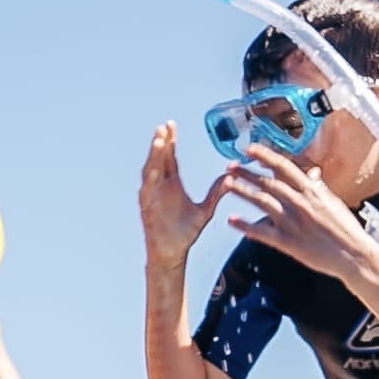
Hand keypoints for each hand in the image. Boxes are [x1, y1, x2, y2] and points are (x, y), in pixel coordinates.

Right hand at [138, 122, 231, 265]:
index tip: (170, 125)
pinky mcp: (147, 208)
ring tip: (158, 141)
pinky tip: (152, 170)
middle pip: (158, 159)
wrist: (172, 253)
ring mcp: (152, 196)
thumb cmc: (185, 233)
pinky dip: (149, 180)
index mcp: (172, 184)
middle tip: (164, 126)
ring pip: (150, 171)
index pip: (169, 157)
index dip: (169, 141)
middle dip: (160, 142)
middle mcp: (160, 186)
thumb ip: (216, 193)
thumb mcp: (205, 210)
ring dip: (153, 156)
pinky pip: (147, 191)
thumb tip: (231, 178)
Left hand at [223, 141, 378, 283]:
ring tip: (226, 184)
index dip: (265, 156)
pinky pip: (261, 232)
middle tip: (230, 166)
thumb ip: (318, 186)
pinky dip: (244, 225)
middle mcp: (299, 202)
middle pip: (267, 182)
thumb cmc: (346, 228)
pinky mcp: (287, 242)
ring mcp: (292, 222)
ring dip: (242, 191)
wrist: (353, 255)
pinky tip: (231, 220)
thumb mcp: (333, 201)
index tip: (249, 149)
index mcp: (311, 190)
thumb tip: (311, 173)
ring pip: (261, 201)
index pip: (284, 167)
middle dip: (246, 172)